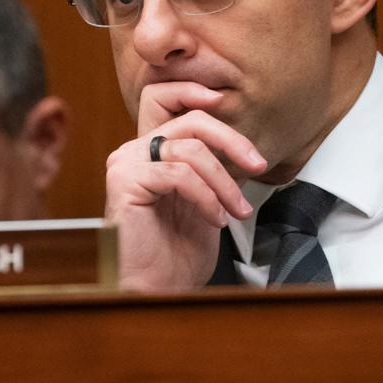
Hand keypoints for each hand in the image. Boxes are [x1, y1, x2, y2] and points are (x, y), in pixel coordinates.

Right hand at [105, 82, 265, 291]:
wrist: (156, 291)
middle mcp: (133, 151)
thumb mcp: (206, 199)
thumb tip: (242, 145)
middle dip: (232, 140)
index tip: (224, 101)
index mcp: (150, 151)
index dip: (191, 91)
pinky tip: (215, 219)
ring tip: (236, 210)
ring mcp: (126, 163)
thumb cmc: (177, 253)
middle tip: (257, 164)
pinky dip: (207, 196)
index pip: (163, 97)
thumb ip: (212, 167)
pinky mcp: (124, 181)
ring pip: (191, 149)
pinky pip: (179, 174)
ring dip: (225, 182)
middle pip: (189, 119)